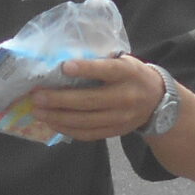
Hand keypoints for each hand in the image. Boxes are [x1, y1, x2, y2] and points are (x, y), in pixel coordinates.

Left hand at [25, 54, 164, 143]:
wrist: (158, 101)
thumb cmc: (132, 74)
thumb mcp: (124, 61)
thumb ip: (101, 61)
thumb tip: (63, 60)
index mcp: (127, 73)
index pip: (107, 70)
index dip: (86, 69)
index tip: (63, 67)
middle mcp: (125, 97)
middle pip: (89, 101)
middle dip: (59, 99)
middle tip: (36, 96)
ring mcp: (120, 118)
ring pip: (85, 121)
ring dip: (58, 117)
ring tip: (38, 111)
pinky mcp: (115, 131)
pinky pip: (88, 134)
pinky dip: (67, 129)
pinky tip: (52, 122)